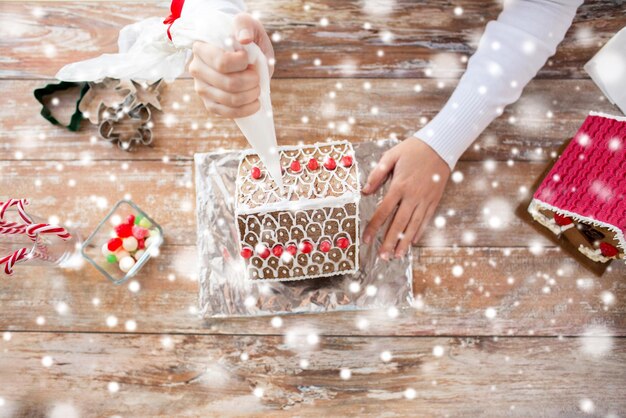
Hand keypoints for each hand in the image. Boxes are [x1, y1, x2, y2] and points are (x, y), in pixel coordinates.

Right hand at [189, 13, 273, 117]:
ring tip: (257, 87)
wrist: (240, 52)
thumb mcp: (246, 24)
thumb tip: (244, 39)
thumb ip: (245, 26)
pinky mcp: (210, 104)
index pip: (222, 63)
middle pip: (229, 84)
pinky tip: (254, 103)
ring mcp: (202, 88)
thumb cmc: (242, 37)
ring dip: (251, 95)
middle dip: (251, 81)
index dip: (242, 63)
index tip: (247, 57)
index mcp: (201, 48)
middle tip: (256, 75)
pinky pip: (227, 113)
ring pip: (230, 100)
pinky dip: (245, 110)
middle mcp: (197, 69)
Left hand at [362, 138, 450, 258]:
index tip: (366, 239)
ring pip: (413, 225)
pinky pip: (426, 219)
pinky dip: (419, 231)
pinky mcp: (434, 200)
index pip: (383, 211)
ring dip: (404, 242)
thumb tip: (365, 191)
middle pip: (399, 223)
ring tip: (397, 255)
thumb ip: (377, 174)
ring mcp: (425, 200)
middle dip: (389, 241)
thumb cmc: (413, 149)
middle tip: (382, 256)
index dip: (374, 226)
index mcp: (399, 185)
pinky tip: (413, 242)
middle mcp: (412, 196)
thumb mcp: (391, 156)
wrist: (440, 146)